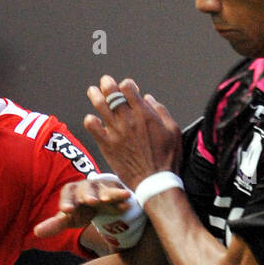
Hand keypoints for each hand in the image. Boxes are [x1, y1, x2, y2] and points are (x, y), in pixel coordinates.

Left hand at [33, 176, 132, 239]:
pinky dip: (120, 197)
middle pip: (85, 190)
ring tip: (106, 199)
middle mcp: (84, 187)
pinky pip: (117, 193)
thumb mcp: (67, 218)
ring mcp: (100, 188)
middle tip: (90, 201)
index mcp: (70, 193)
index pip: (67, 196)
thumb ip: (53, 225)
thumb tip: (36, 233)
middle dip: (87, 195)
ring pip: (102, 189)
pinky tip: (126, 202)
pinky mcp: (113, 191)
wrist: (98, 201)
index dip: (67, 202)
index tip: (66, 211)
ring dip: (105, 193)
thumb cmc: (79, 210)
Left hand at [83, 75, 182, 190]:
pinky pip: (92, 127)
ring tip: (93, 92)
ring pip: (100, 106)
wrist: (154, 182)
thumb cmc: (167, 158)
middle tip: (105, 82)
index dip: (126, 85)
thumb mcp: (173, 130)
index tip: (127, 88)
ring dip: (95, 96)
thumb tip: (147, 98)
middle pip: (112, 94)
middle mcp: (128, 120)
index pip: (128, 88)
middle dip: (107, 84)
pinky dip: (91, 120)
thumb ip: (160, 111)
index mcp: (144, 114)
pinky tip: (92, 120)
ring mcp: (115, 132)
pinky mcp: (107, 145)